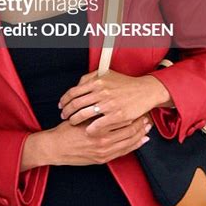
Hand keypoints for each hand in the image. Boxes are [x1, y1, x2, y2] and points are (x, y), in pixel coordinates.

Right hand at [47, 114, 151, 165]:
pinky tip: (140, 141)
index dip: (132, 114)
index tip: (139, 107)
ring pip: (128, 143)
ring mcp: (104, 152)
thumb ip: (96, 111)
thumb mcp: (81, 115)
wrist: (55, 147)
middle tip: (147, 117)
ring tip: (147, 128)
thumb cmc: (66, 130)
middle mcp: (103, 141)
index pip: (122, 119)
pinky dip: (133, 146)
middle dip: (140, 124)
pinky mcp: (102, 159)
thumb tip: (111, 103)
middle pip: (128, 131)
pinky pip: (123, 152)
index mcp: (98, 128)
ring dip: (139, 135)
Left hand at [58, 69, 173, 135]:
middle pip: (76, 104)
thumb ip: (91, 77)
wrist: (144, 91)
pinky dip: (90, 129)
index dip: (65, 99)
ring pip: (84, 114)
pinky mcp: (117, 115)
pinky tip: (86, 131)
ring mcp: (109, 104)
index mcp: (98, 82)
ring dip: (75, 120)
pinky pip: (98, 124)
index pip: (74, 91)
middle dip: (67, 111)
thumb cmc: (126, 83)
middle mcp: (101, 92)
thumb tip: (78, 84)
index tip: (61, 104)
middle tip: (64, 115)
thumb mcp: (108, 74)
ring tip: (72, 122)